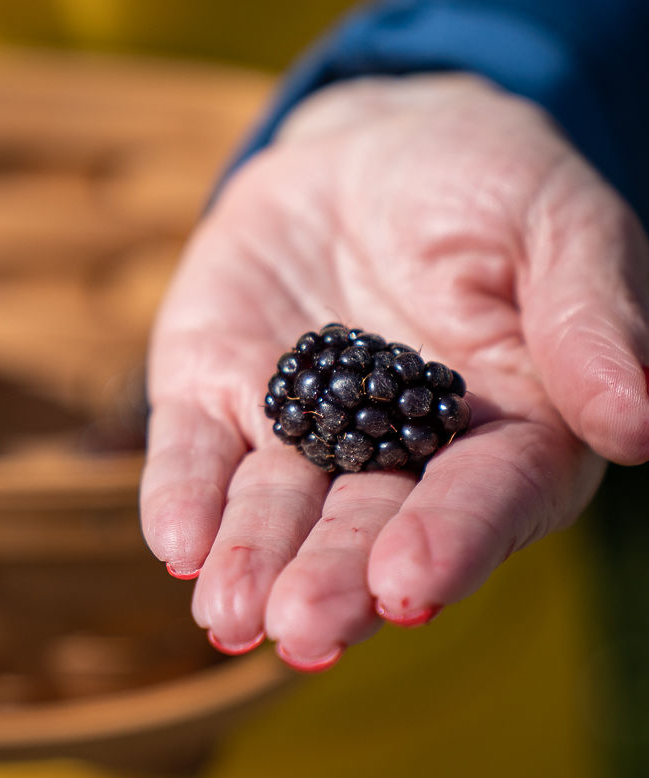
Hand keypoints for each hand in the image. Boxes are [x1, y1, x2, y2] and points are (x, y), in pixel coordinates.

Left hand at [140, 73, 648, 670]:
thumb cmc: (486, 183)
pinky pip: (195, 451)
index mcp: (501, 431)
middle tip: (303, 630)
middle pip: (365, 525)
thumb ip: (588, 318)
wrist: (368, 147)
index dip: (449, 540)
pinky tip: (175, 539)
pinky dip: (184, 494)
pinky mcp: (215, 395)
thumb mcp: (555, 223)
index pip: (482, 498)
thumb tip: (638, 425)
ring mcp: (295, 430)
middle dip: (333, 577)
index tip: (409, 583)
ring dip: (251, 560)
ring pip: (273, 507)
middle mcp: (392, 453)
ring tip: (230, 614)